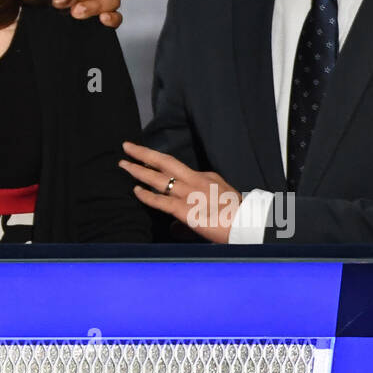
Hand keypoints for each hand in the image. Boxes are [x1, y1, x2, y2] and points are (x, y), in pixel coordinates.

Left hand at [119, 141, 240, 242]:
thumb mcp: (220, 204)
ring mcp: (190, 194)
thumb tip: (173, 226)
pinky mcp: (186, 210)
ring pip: (159, 178)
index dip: (160, 164)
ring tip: (123, 164)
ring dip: (139, 171)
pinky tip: (136, 190)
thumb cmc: (238, 217)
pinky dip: (147, 196)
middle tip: (127, 146)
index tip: (146, 161)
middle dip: (144, 153)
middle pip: (165, 162)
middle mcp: (196, 181)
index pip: (178, 168)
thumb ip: (194, 211)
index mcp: (206, 177)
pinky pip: (161, 201)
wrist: (249, 224)